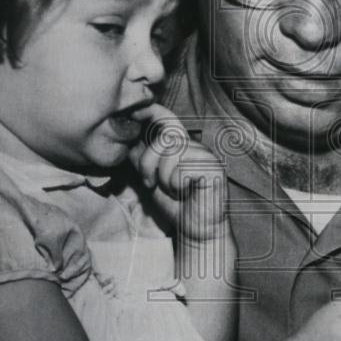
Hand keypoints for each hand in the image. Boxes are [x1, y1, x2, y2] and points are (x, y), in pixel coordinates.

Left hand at [129, 103, 227, 244]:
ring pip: (172, 153)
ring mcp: (206, 155)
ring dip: (165, 178)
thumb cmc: (176, 205)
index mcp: (181, 145)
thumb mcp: (151, 178)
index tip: (134, 112)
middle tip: (153, 182)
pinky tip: (186, 192)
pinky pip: (183, 169)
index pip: (165, 118)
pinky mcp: (214, 168)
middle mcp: (195, 146)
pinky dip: (178, 185)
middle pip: (163, 139)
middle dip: (149, 164)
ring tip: (174, 190)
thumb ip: (141, 159)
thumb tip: (126, 139)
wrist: (194, 229)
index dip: (150, 111)